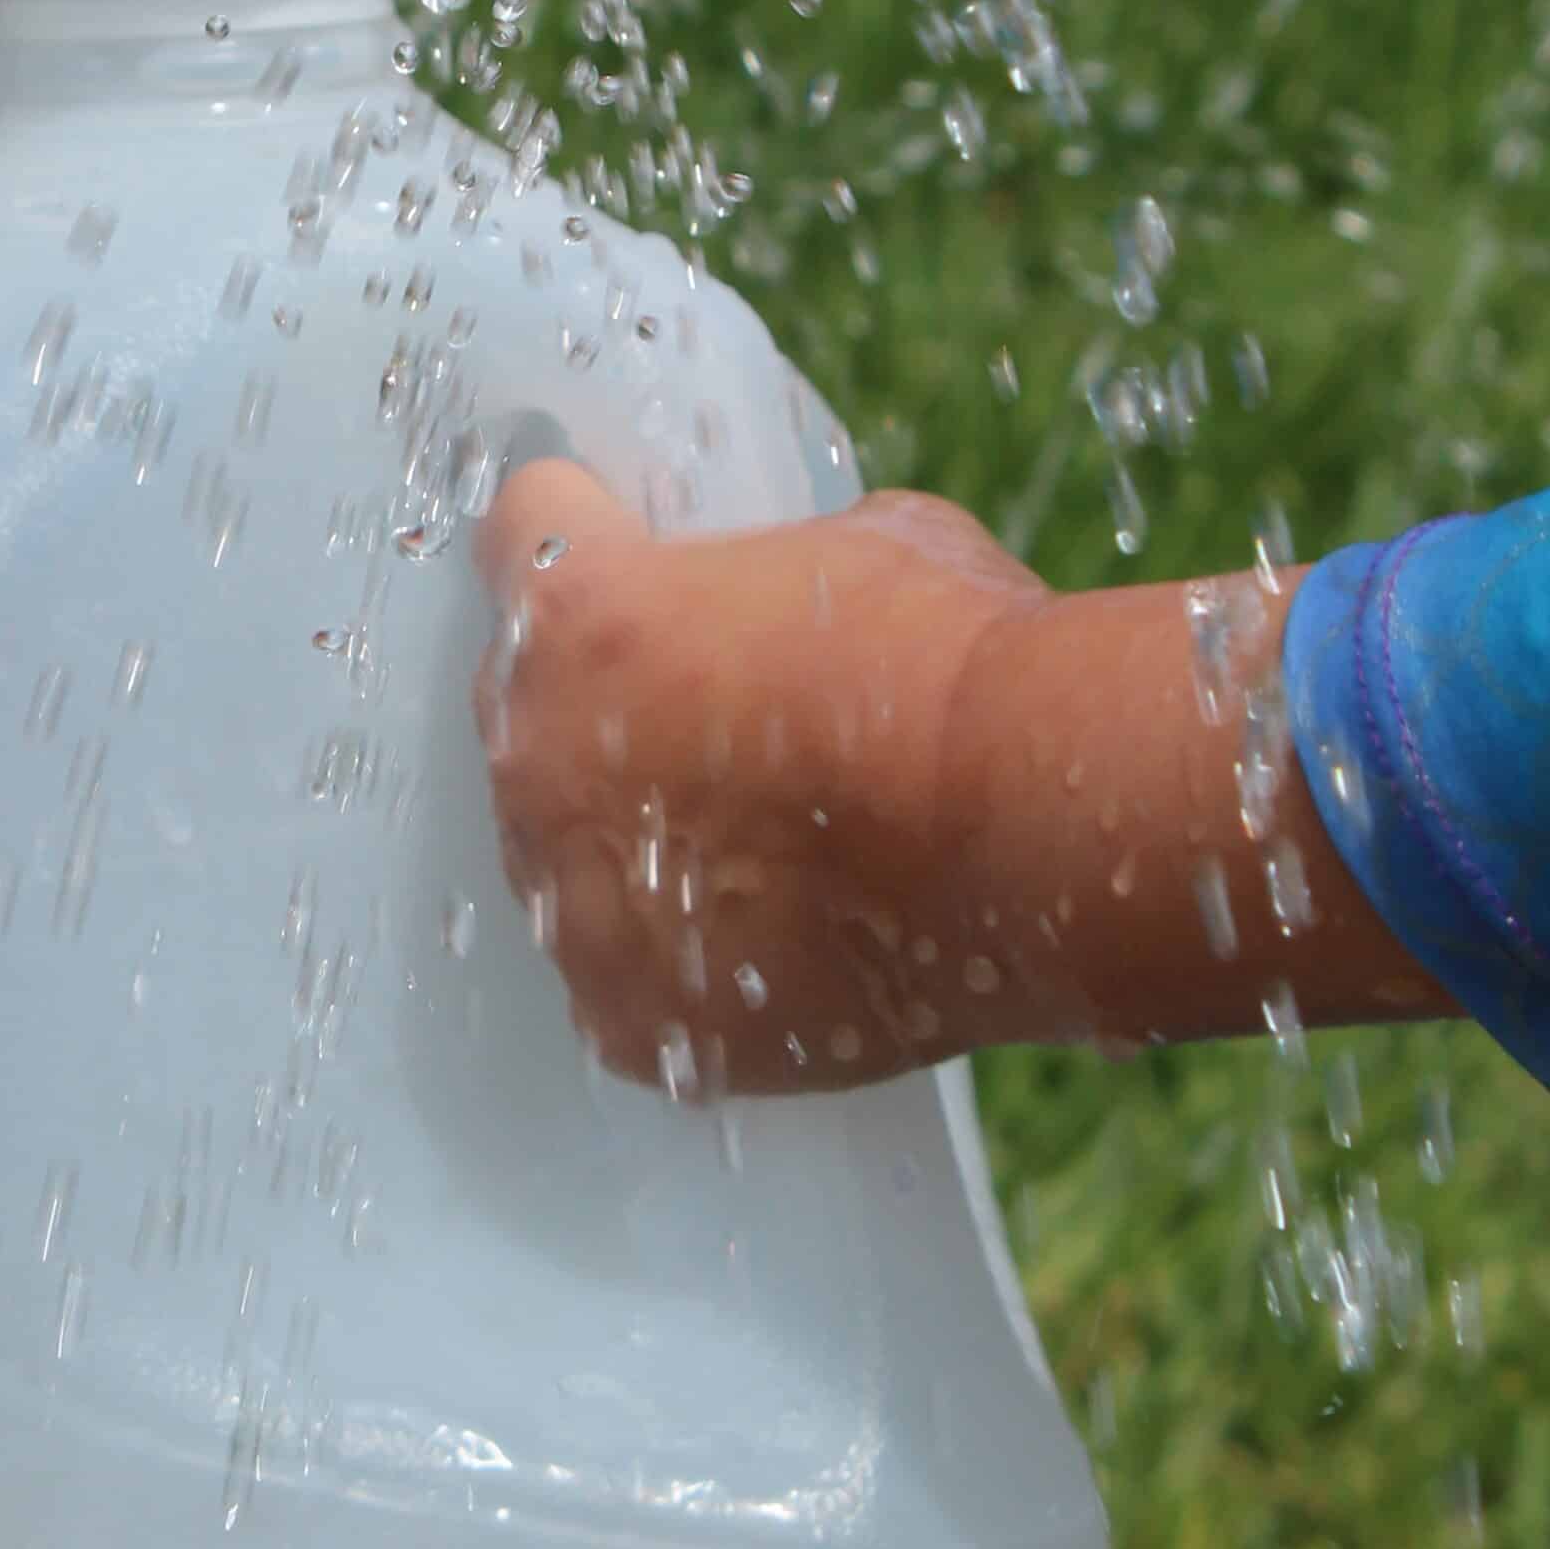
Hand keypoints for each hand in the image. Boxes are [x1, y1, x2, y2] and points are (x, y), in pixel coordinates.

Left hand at [480, 464, 1052, 1092]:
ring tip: (764, 849)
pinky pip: (625, 978)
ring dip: (635, 844)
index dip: (582, 533)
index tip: (623, 553)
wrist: (1030, 830)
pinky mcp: (629, 1015)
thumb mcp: (864, 544)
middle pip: (529, 712)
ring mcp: (572, 901)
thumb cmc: (956, 665)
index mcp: (574, 612)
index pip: (519, 537)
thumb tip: (781, 603)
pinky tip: (772, 942)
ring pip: (567, 856)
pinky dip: (684, 964)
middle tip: (720, 724)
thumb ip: (769, 570)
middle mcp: (535, 758)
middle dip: (606, 708)